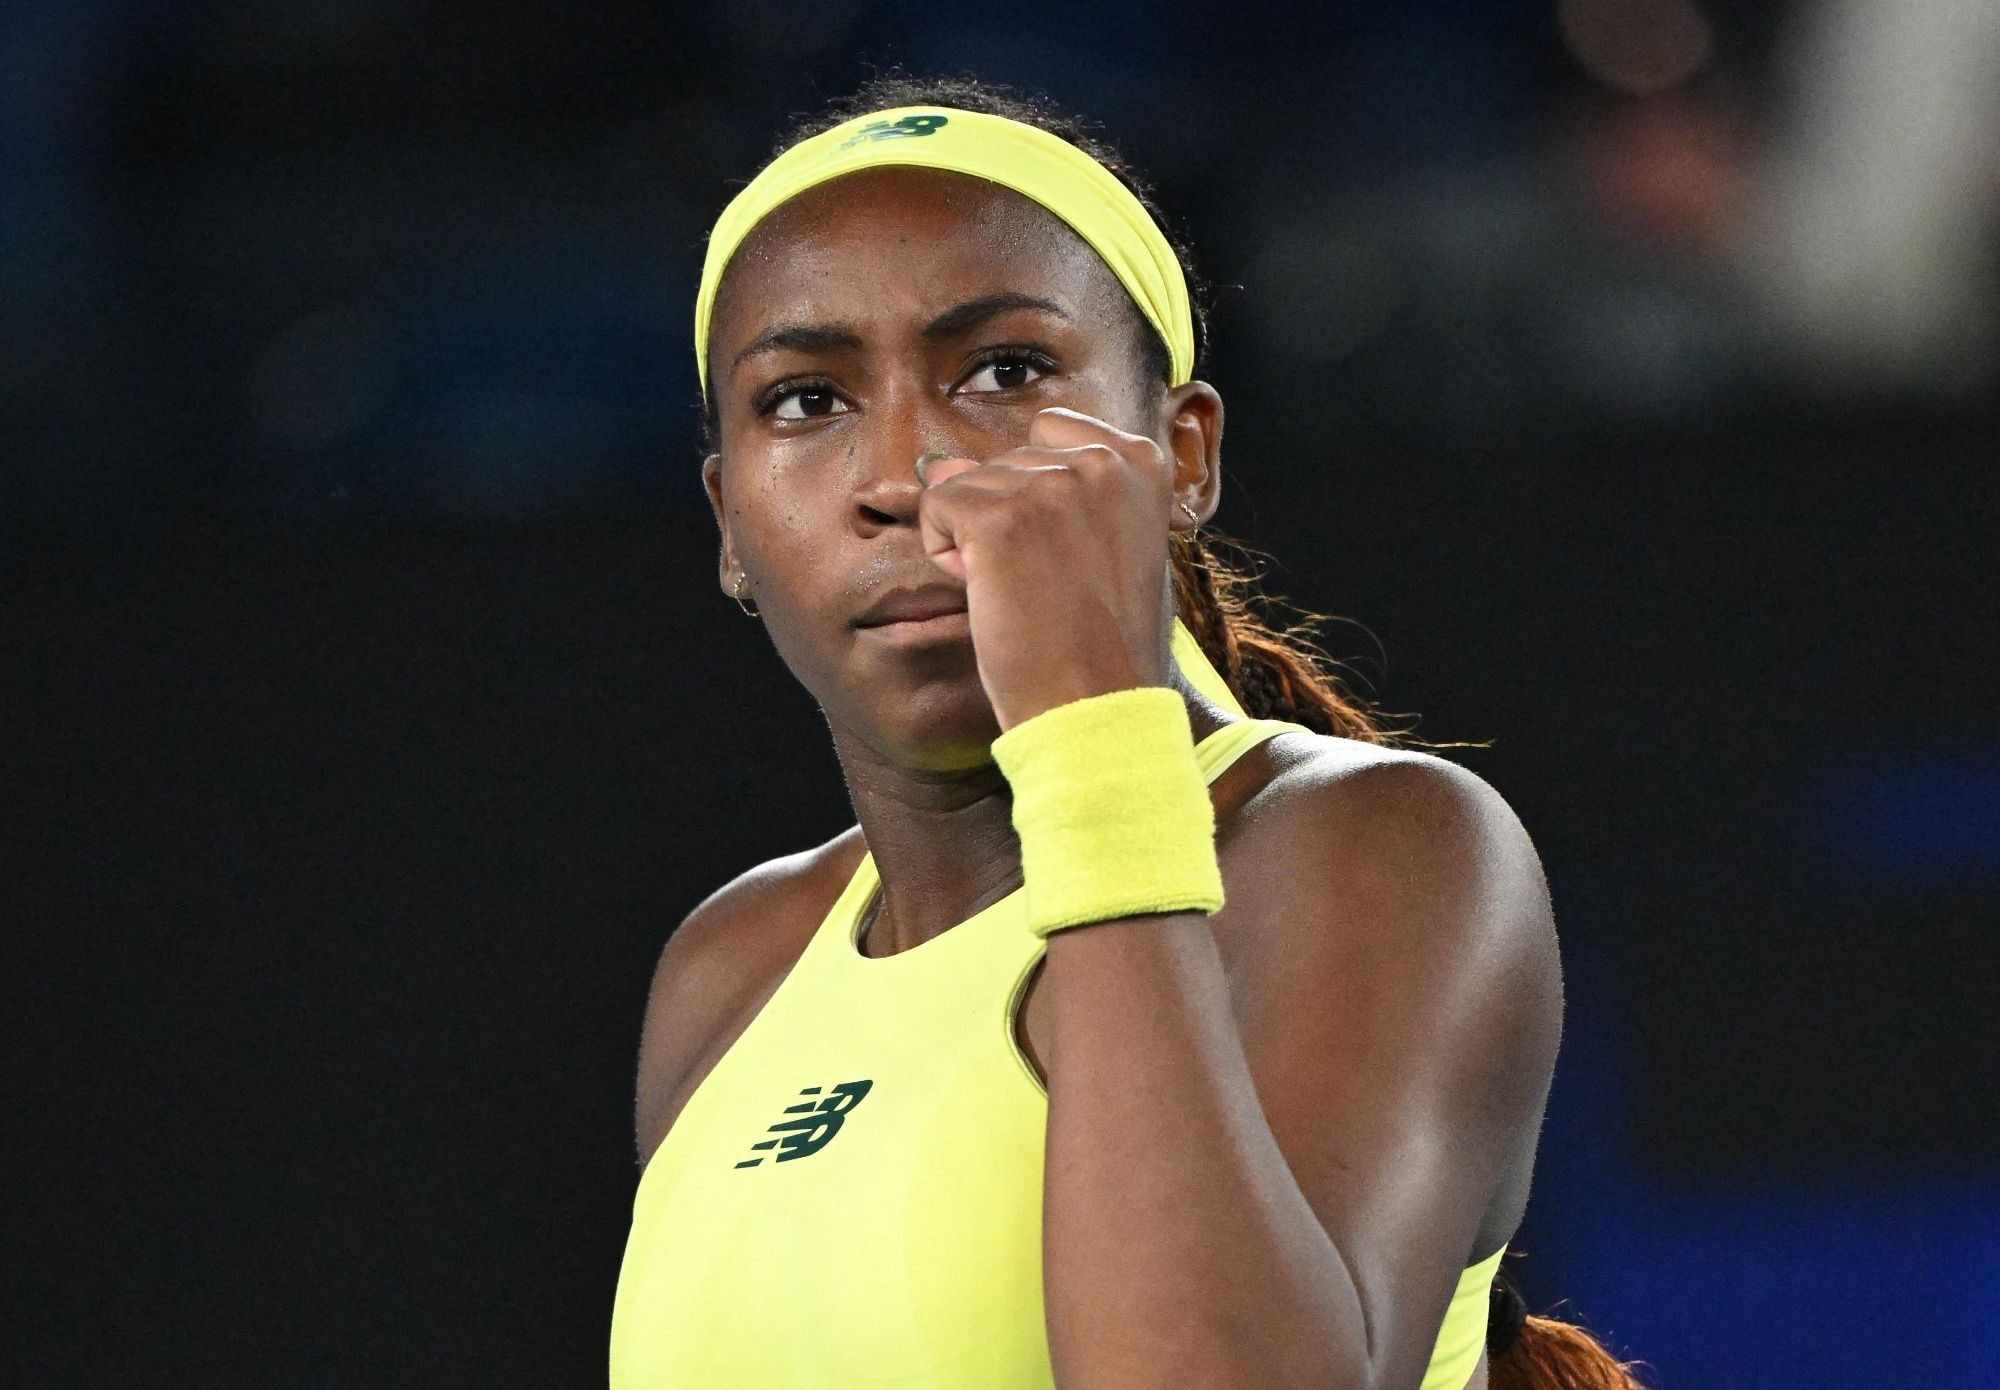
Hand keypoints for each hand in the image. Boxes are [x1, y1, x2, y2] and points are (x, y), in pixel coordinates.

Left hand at [916, 407, 1179, 729]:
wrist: (1098, 708)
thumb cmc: (1102, 643)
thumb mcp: (1092, 549)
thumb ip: (1037, 495)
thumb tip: (939, 462)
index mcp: (1141, 462)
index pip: (1052, 432)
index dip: (1039, 495)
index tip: (1069, 553)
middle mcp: (1101, 461)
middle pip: (1007, 461)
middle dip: (1006, 521)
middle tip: (1049, 587)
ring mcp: (1050, 485)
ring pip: (967, 484)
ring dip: (975, 542)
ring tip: (1025, 595)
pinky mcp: (1000, 516)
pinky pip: (936, 507)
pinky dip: (944, 555)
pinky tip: (991, 595)